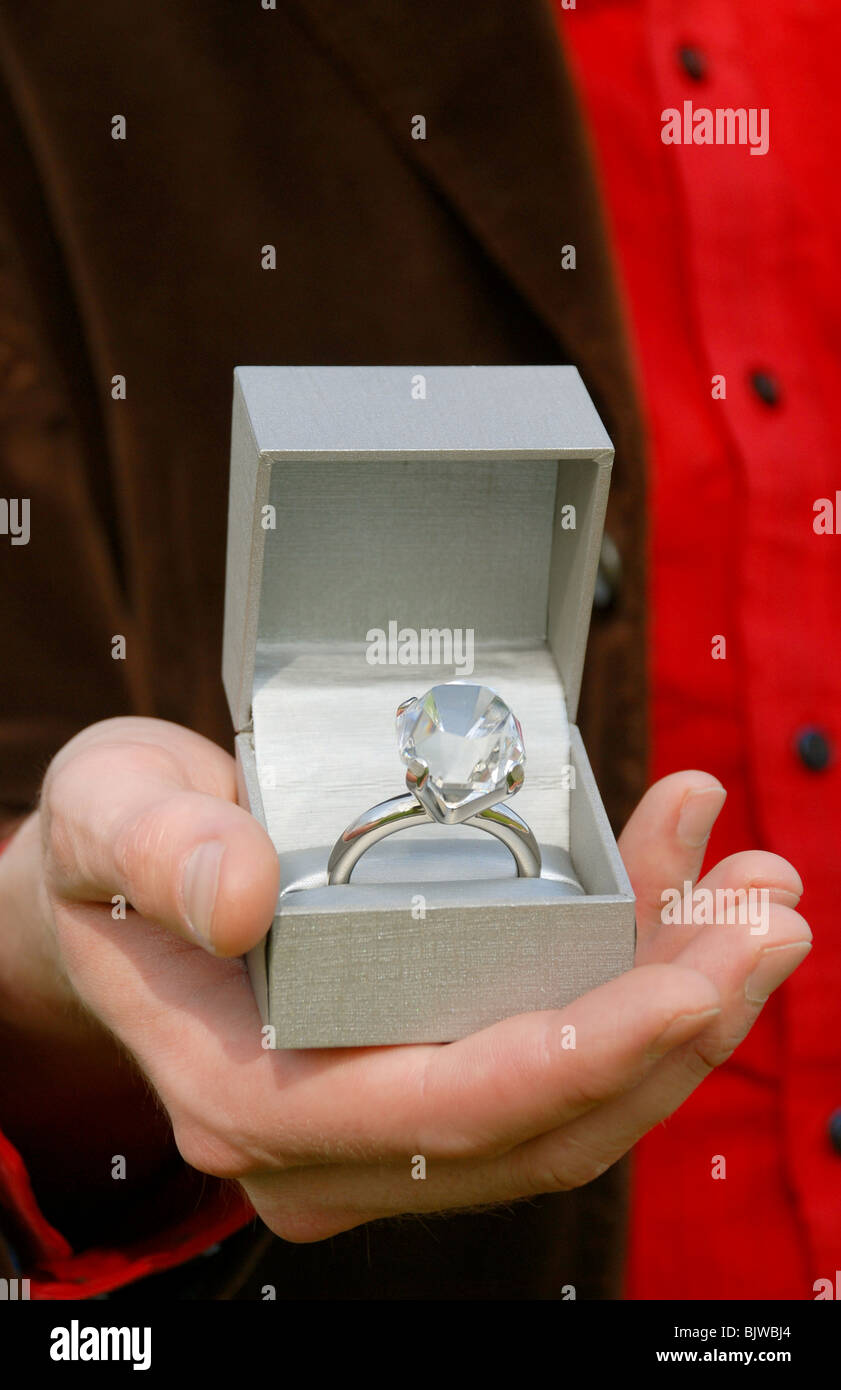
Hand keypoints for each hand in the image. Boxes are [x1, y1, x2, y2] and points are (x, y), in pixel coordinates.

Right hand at [0, 718, 810, 1240]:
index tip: (692, 975)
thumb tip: (244, 897)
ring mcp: (386, 1125)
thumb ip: (156, 850)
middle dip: (677, 1027)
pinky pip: (556, 1057)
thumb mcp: (105, 816)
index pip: (444, 1112)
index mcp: (248, 1096)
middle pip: (544, 1120)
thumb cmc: (112, 852)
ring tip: (757, 893)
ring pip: (572, 1101)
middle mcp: (330, 1142)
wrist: (114, 891)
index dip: (582, 1054)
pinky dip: (636, 984)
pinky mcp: (426, 1081)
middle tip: (768, 912)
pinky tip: (685, 893)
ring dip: (683, 1007)